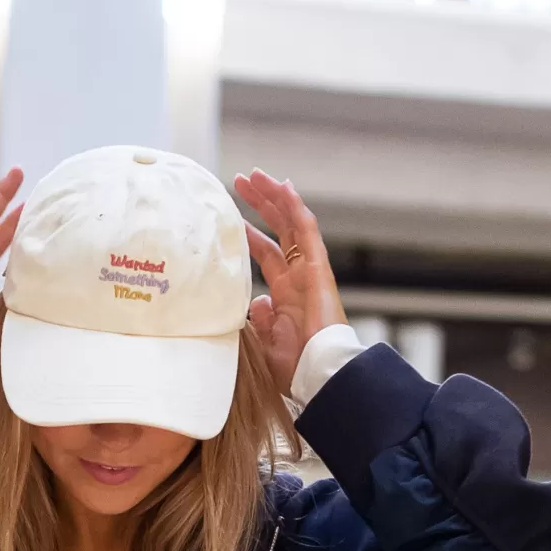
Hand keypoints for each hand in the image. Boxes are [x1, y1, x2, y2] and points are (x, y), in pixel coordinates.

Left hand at [234, 171, 344, 395]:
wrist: (317, 374)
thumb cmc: (295, 367)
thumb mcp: (265, 341)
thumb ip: (258, 318)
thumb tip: (254, 301)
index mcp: (285, 292)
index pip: (266, 252)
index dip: (249, 231)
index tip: (231, 215)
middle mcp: (298, 276)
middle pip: (278, 229)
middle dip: (260, 204)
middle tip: (240, 181)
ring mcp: (309, 270)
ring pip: (291, 222)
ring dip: (274, 197)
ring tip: (255, 176)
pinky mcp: (319, 268)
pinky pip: (308, 231)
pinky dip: (296, 208)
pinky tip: (284, 188)